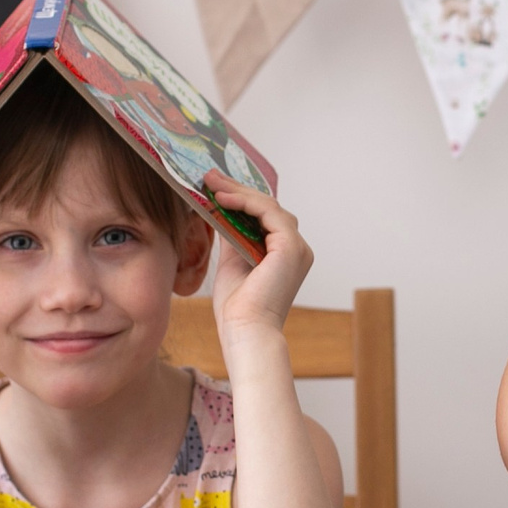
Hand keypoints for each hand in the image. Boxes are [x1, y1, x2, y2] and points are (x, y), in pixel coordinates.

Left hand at [205, 171, 313, 338]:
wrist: (245, 330)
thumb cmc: (237, 306)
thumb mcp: (232, 261)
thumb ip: (233, 235)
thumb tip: (222, 210)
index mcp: (285, 253)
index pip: (265, 215)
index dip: (241, 198)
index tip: (215, 186)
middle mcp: (297, 248)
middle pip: (268, 207)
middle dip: (238, 189)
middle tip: (210, 177)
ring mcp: (297, 247)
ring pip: (269, 206)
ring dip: (239, 192)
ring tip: (212, 185)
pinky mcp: (291, 247)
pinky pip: (269, 213)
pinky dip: (246, 202)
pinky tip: (223, 199)